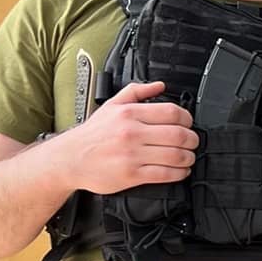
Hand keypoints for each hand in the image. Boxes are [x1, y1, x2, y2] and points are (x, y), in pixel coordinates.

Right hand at [58, 81, 197, 193]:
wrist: (69, 159)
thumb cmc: (92, 134)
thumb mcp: (111, 106)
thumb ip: (136, 92)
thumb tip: (159, 85)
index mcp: (129, 113)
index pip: (172, 112)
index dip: (187, 119)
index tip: (188, 124)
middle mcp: (131, 133)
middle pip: (178, 134)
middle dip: (192, 139)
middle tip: (192, 142)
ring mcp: (132, 154)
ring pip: (176, 155)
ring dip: (189, 157)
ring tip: (188, 156)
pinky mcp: (132, 174)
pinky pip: (165, 174)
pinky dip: (180, 173)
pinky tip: (180, 170)